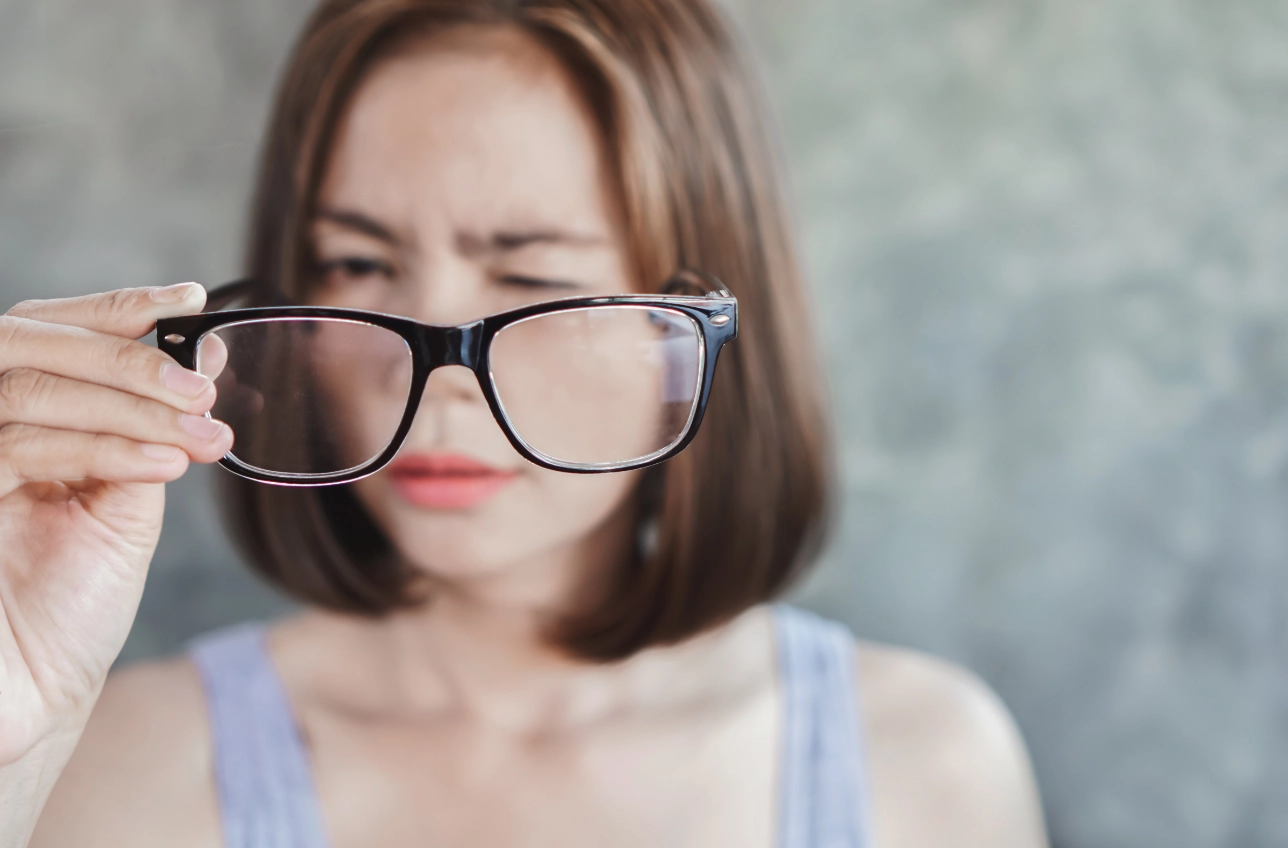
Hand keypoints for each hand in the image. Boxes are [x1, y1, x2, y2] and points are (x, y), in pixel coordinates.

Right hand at [0, 284, 231, 765]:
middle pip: (26, 342)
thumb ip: (151, 427)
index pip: (46, 331)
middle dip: (126, 357)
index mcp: (14, 418)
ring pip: (29, 390)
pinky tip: (166, 464)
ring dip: (131, 406)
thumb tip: (203, 357)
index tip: (188, 297)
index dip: (114, 305)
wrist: (33, 688)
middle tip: (201, 387)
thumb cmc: (72, 600)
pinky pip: (22, 447)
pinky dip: (105, 447)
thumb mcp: (126, 500)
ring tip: (202, 434)